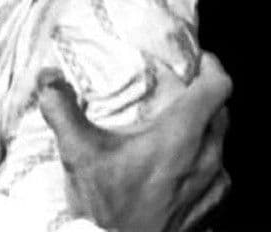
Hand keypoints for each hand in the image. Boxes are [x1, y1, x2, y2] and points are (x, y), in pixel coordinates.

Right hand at [38, 53, 232, 231]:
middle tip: (178, 92)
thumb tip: (49, 77)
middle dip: (203, 96)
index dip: (211, 67)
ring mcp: (213, 184)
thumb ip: (61, 108)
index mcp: (182, 134)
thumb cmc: (109, 209)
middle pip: (221, 111)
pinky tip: (179, 169)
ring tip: (175, 131)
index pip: (218, 86)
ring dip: (204, 131)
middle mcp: (207, 157)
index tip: (197, 61)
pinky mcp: (211, 207)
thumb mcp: (78, 153)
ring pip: (220, 143)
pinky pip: (218, 174)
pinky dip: (203, 163)